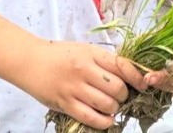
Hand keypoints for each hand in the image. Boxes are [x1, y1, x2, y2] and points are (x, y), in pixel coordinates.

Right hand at [15, 40, 146, 129]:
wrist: (30, 61)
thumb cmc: (58, 55)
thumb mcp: (83, 50)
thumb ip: (103, 61)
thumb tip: (128, 75)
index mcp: (91, 53)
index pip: (122, 66)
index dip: (137, 77)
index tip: (143, 85)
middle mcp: (84, 70)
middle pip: (117, 88)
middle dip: (124, 96)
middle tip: (120, 97)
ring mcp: (74, 88)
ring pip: (107, 105)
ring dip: (114, 109)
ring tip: (111, 107)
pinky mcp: (65, 103)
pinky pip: (91, 118)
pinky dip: (104, 122)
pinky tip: (106, 120)